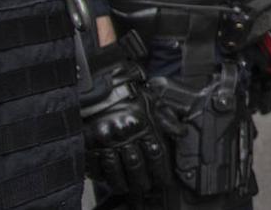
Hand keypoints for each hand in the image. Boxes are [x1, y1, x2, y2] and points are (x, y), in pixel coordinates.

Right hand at [82, 58, 169, 197]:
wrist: (100, 81)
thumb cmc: (129, 92)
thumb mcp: (152, 101)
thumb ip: (167, 119)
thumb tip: (181, 132)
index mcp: (143, 123)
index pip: (156, 154)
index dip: (161, 171)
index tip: (164, 181)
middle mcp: (125, 133)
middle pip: (136, 167)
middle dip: (143, 182)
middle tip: (146, 189)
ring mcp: (105, 139)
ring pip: (116, 170)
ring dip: (123, 183)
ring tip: (128, 189)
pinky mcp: (88, 142)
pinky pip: (95, 166)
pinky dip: (101, 176)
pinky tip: (107, 179)